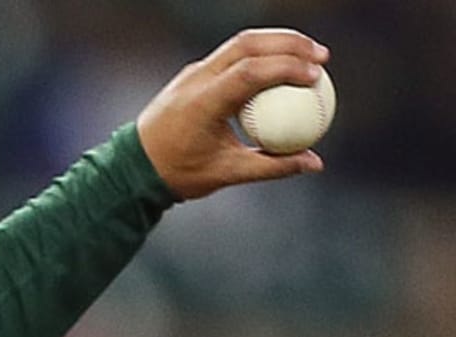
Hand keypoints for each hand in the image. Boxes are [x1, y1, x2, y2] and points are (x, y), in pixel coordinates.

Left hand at [137, 28, 328, 200]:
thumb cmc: (178, 173)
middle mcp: (196, 79)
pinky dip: (260, 54)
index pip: (250, 72)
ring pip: (239, 44)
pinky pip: (232, 55)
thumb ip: (273, 166)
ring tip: (308, 55)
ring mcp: (193, 73)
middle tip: (322, 57)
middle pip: (248, 44)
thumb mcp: (227, 173)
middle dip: (289, 43)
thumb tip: (315, 163)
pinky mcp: (194, 74)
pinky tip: (281, 66)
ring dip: (276, 43)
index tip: (316, 76)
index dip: (286, 68)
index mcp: (202, 102)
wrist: (133, 166)